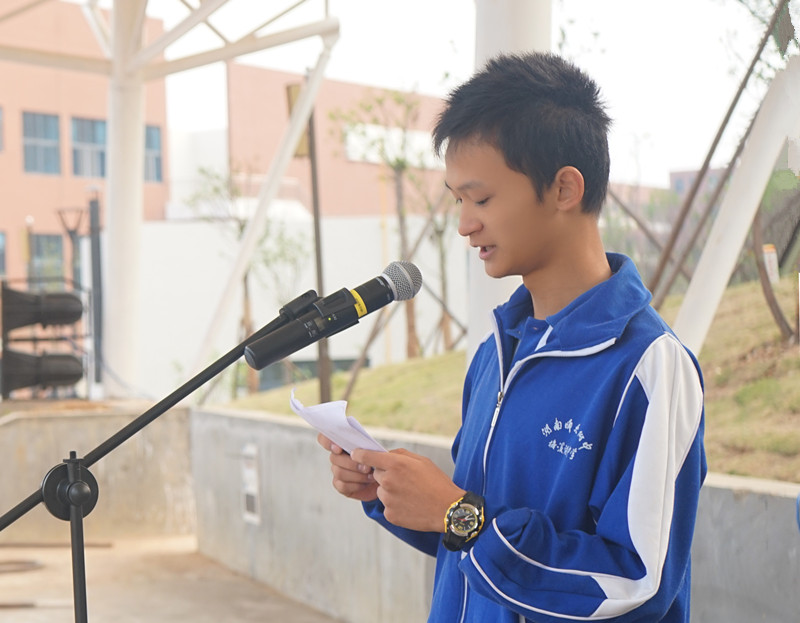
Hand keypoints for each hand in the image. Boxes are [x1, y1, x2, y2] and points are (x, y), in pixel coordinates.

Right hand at [317, 433, 378, 501]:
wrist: (385, 480)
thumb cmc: (380, 461)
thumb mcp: (377, 450)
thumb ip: (367, 447)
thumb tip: (361, 449)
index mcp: (343, 443)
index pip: (324, 438)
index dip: (327, 442)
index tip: (339, 449)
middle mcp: (337, 457)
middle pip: (333, 458)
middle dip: (352, 463)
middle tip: (368, 467)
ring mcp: (338, 471)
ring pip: (339, 472)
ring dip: (357, 475)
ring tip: (371, 476)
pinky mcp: (340, 485)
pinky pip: (342, 485)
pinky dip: (356, 485)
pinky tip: (366, 484)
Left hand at [350, 447, 464, 532]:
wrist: (448, 509)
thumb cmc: (436, 482)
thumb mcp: (421, 461)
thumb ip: (400, 455)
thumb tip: (384, 454)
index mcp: (396, 465)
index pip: (366, 457)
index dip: (359, 455)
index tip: (355, 455)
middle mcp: (388, 481)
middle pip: (375, 474)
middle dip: (385, 475)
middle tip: (404, 480)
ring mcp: (388, 499)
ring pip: (381, 491)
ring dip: (390, 491)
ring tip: (410, 494)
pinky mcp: (390, 514)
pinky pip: (386, 506)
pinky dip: (395, 505)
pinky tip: (410, 505)